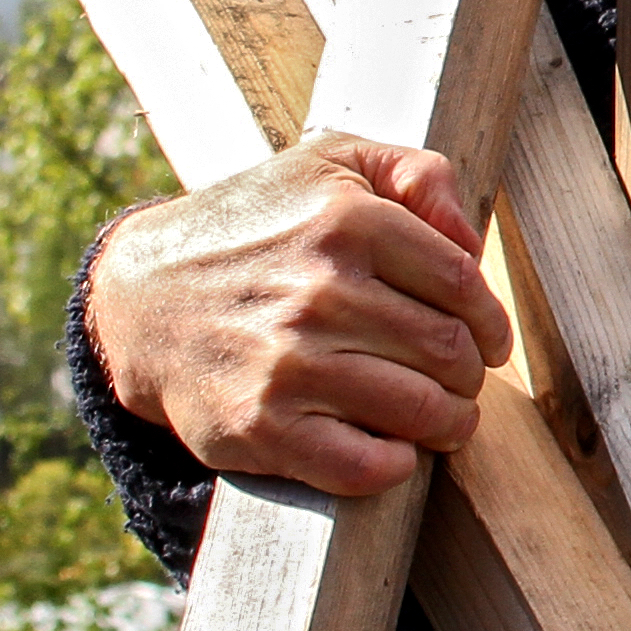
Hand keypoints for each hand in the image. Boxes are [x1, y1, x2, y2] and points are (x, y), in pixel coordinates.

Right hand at [82, 137, 512, 494]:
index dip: (490, 322)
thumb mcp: (332, 163)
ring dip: (449, 423)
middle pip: (448, 351)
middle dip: (470, 375)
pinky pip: (363, 467)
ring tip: (444, 419)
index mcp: (346, 222)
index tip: (490, 342)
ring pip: (419, 410)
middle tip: (462, 381)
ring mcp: (287, 363)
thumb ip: (418, 173)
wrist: (140, 299)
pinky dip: (396, 468)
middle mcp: (318, 291)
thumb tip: (472, 238)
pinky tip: (396, 452)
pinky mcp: (259, 427)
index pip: (462, 285)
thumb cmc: (256, 228)